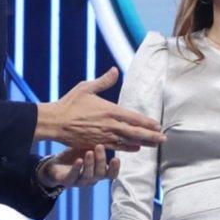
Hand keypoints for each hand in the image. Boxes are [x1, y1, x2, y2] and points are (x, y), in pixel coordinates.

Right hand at [37, 67, 165, 151]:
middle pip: (135, 133)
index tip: (158, 125)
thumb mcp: (86, 87)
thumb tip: (115, 70)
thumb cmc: (70, 103)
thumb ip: (103, 81)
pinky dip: (128, 148)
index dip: (147, 123)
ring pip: (128, 142)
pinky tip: (136, 149)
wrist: (55, 122)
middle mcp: (110, 125)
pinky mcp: (97, 144)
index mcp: (110, 110)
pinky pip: (116, 147)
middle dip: (151, 136)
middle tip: (164, 139)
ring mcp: (104, 136)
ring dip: (144, 143)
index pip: (134, 118)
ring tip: (156, 145)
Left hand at [38, 145, 121, 187]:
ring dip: (89, 164)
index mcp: (99, 172)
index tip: (116, 158)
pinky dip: (76, 168)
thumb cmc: (76, 155)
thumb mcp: (89, 149)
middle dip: (100, 160)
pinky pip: (72, 177)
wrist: (56, 165)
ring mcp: (79, 181)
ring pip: (87, 176)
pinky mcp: (67, 181)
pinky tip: (79, 160)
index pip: (111, 175)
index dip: (115, 169)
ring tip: (89, 152)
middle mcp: (91, 179)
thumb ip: (100, 144)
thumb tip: (113, 131)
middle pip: (100, 174)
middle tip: (99, 146)